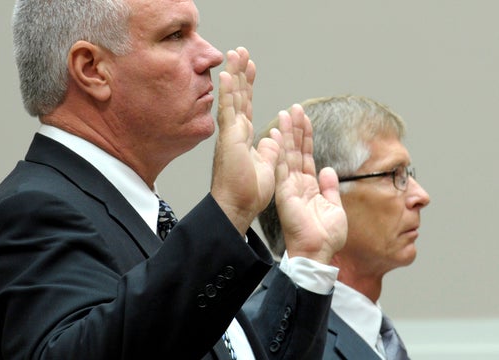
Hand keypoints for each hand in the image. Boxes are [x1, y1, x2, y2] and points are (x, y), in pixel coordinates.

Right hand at [211, 47, 278, 234]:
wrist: (236, 209)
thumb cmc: (248, 194)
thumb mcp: (268, 168)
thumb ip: (269, 151)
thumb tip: (272, 138)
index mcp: (243, 139)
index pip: (246, 107)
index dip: (248, 87)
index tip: (249, 69)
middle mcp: (234, 134)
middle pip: (239, 97)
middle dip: (240, 74)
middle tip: (241, 52)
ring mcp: (230, 135)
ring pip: (232, 98)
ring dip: (234, 75)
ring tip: (235, 53)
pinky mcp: (229, 140)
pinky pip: (228, 111)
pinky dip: (227, 92)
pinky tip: (226, 75)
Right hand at [270, 104, 346, 264]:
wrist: (318, 252)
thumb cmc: (326, 236)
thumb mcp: (334, 207)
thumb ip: (330, 187)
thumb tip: (328, 170)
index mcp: (309, 187)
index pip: (307, 156)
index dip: (306, 137)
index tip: (304, 119)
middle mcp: (297, 184)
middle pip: (296, 151)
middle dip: (296, 129)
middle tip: (295, 108)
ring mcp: (290, 187)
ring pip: (288, 154)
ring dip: (287, 133)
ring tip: (287, 113)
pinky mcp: (285, 192)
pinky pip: (283, 166)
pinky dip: (280, 149)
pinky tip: (277, 134)